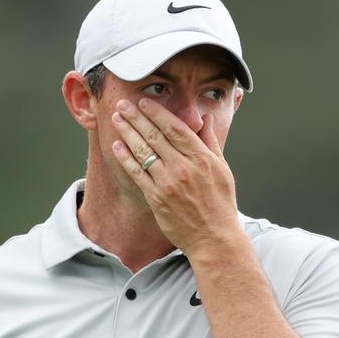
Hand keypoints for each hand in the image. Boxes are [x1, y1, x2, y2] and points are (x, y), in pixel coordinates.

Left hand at [111, 98, 240, 254]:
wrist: (214, 237)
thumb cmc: (221, 203)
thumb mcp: (222, 168)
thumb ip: (210, 141)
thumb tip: (205, 117)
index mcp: (201, 158)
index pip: (175, 128)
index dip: (157, 113)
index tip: (144, 102)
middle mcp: (184, 167)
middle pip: (155, 136)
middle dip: (136, 117)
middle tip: (122, 104)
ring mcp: (168, 183)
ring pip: (143, 152)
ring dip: (127, 132)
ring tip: (116, 118)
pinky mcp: (157, 198)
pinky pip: (137, 173)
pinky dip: (126, 158)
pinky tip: (117, 146)